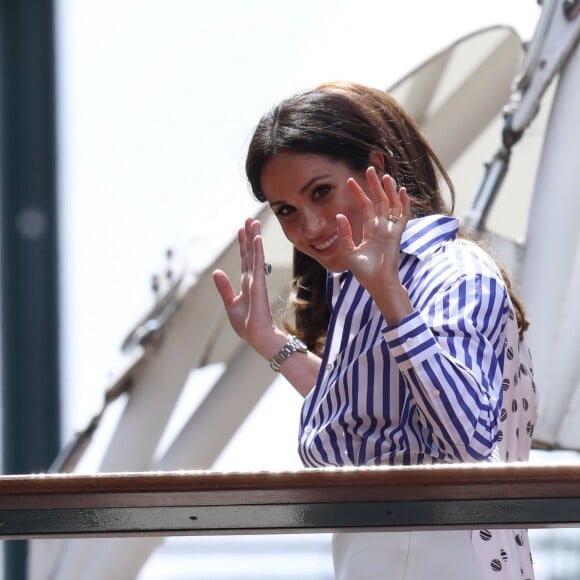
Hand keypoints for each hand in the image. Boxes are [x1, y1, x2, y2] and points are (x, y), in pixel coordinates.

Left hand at [212, 218, 278, 354]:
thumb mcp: (230, 304)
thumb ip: (224, 287)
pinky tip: (257, 239)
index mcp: (246, 283)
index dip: (243, 244)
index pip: (244, 259)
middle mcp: (252, 278)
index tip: (242, 229)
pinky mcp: (259, 284)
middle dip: (249, 235)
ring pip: (255, 254)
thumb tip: (217, 271)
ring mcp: (256, 280)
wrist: (257, 337)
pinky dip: (257, 251)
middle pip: (250, 252)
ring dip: (254, 237)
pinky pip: (258, 264)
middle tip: (250, 218)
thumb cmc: (247, 325)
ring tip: (254, 221)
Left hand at [337, 167, 412, 321]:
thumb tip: (340, 215)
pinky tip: (401, 189)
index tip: (349, 181)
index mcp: (370, 230)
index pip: (364, 206)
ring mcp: (390, 229)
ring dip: (388, 189)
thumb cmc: (364, 272)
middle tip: (369, 168)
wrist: (377, 283)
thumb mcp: (349, 251)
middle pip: (379, 200)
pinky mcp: (398, 233)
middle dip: (374, 185)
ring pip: (391, 204)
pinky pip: (403, 215)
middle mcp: (381, 227)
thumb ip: (345, 234)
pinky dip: (404, 202)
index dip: (358, 193)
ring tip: (383, 174)